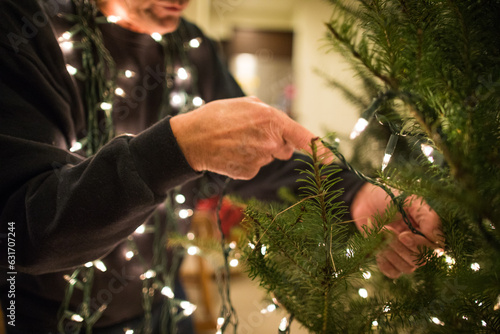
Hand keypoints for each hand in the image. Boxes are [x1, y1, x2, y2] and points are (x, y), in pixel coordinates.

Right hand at [171, 96, 331, 179]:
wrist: (191, 138)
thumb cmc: (216, 116)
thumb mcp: (244, 103)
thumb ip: (266, 111)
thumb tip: (276, 122)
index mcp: (271, 120)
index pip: (303, 137)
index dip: (319, 149)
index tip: (332, 159)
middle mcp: (270, 142)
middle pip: (284, 148)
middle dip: (275, 142)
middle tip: (250, 133)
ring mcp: (259, 159)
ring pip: (268, 157)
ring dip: (258, 151)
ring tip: (235, 141)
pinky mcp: (248, 172)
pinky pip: (255, 167)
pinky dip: (246, 162)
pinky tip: (231, 153)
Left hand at [351, 183, 443, 278]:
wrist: (363, 199)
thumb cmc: (389, 196)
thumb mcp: (411, 200)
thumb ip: (428, 218)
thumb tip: (437, 240)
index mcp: (428, 231)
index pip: (435, 250)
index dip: (420, 246)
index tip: (402, 234)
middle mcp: (419, 245)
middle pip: (420, 261)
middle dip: (401, 247)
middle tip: (386, 228)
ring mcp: (403, 254)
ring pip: (407, 268)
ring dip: (391, 252)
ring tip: (380, 233)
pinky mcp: (388, 260)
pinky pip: (392, 272)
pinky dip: (384, 262)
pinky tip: (377, 247)